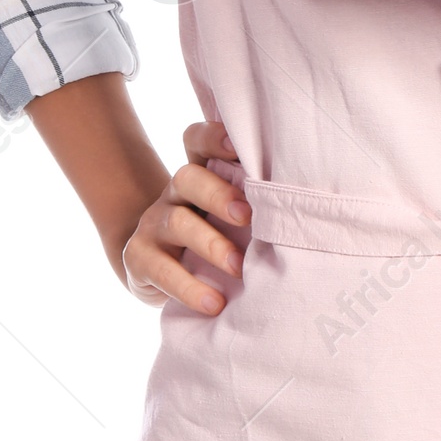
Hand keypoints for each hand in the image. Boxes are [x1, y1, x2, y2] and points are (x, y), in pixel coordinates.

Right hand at [121, 119, 250, 313]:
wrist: (156, 270)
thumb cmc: (211, 237)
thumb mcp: (229, 218)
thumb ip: (252, 205)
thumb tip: (301, 209)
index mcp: (198, 175)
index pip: (197, 141)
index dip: (213, 138)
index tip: (238, 147)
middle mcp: (173, 193)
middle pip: (187, 177)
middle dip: (218, 194)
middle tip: (247, 217)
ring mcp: (153, 223)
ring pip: (177, 222)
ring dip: (210, 244)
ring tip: (237, 267)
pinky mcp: (138, 257)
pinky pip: (162, 269)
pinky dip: (189, 288)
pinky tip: (214, 303)